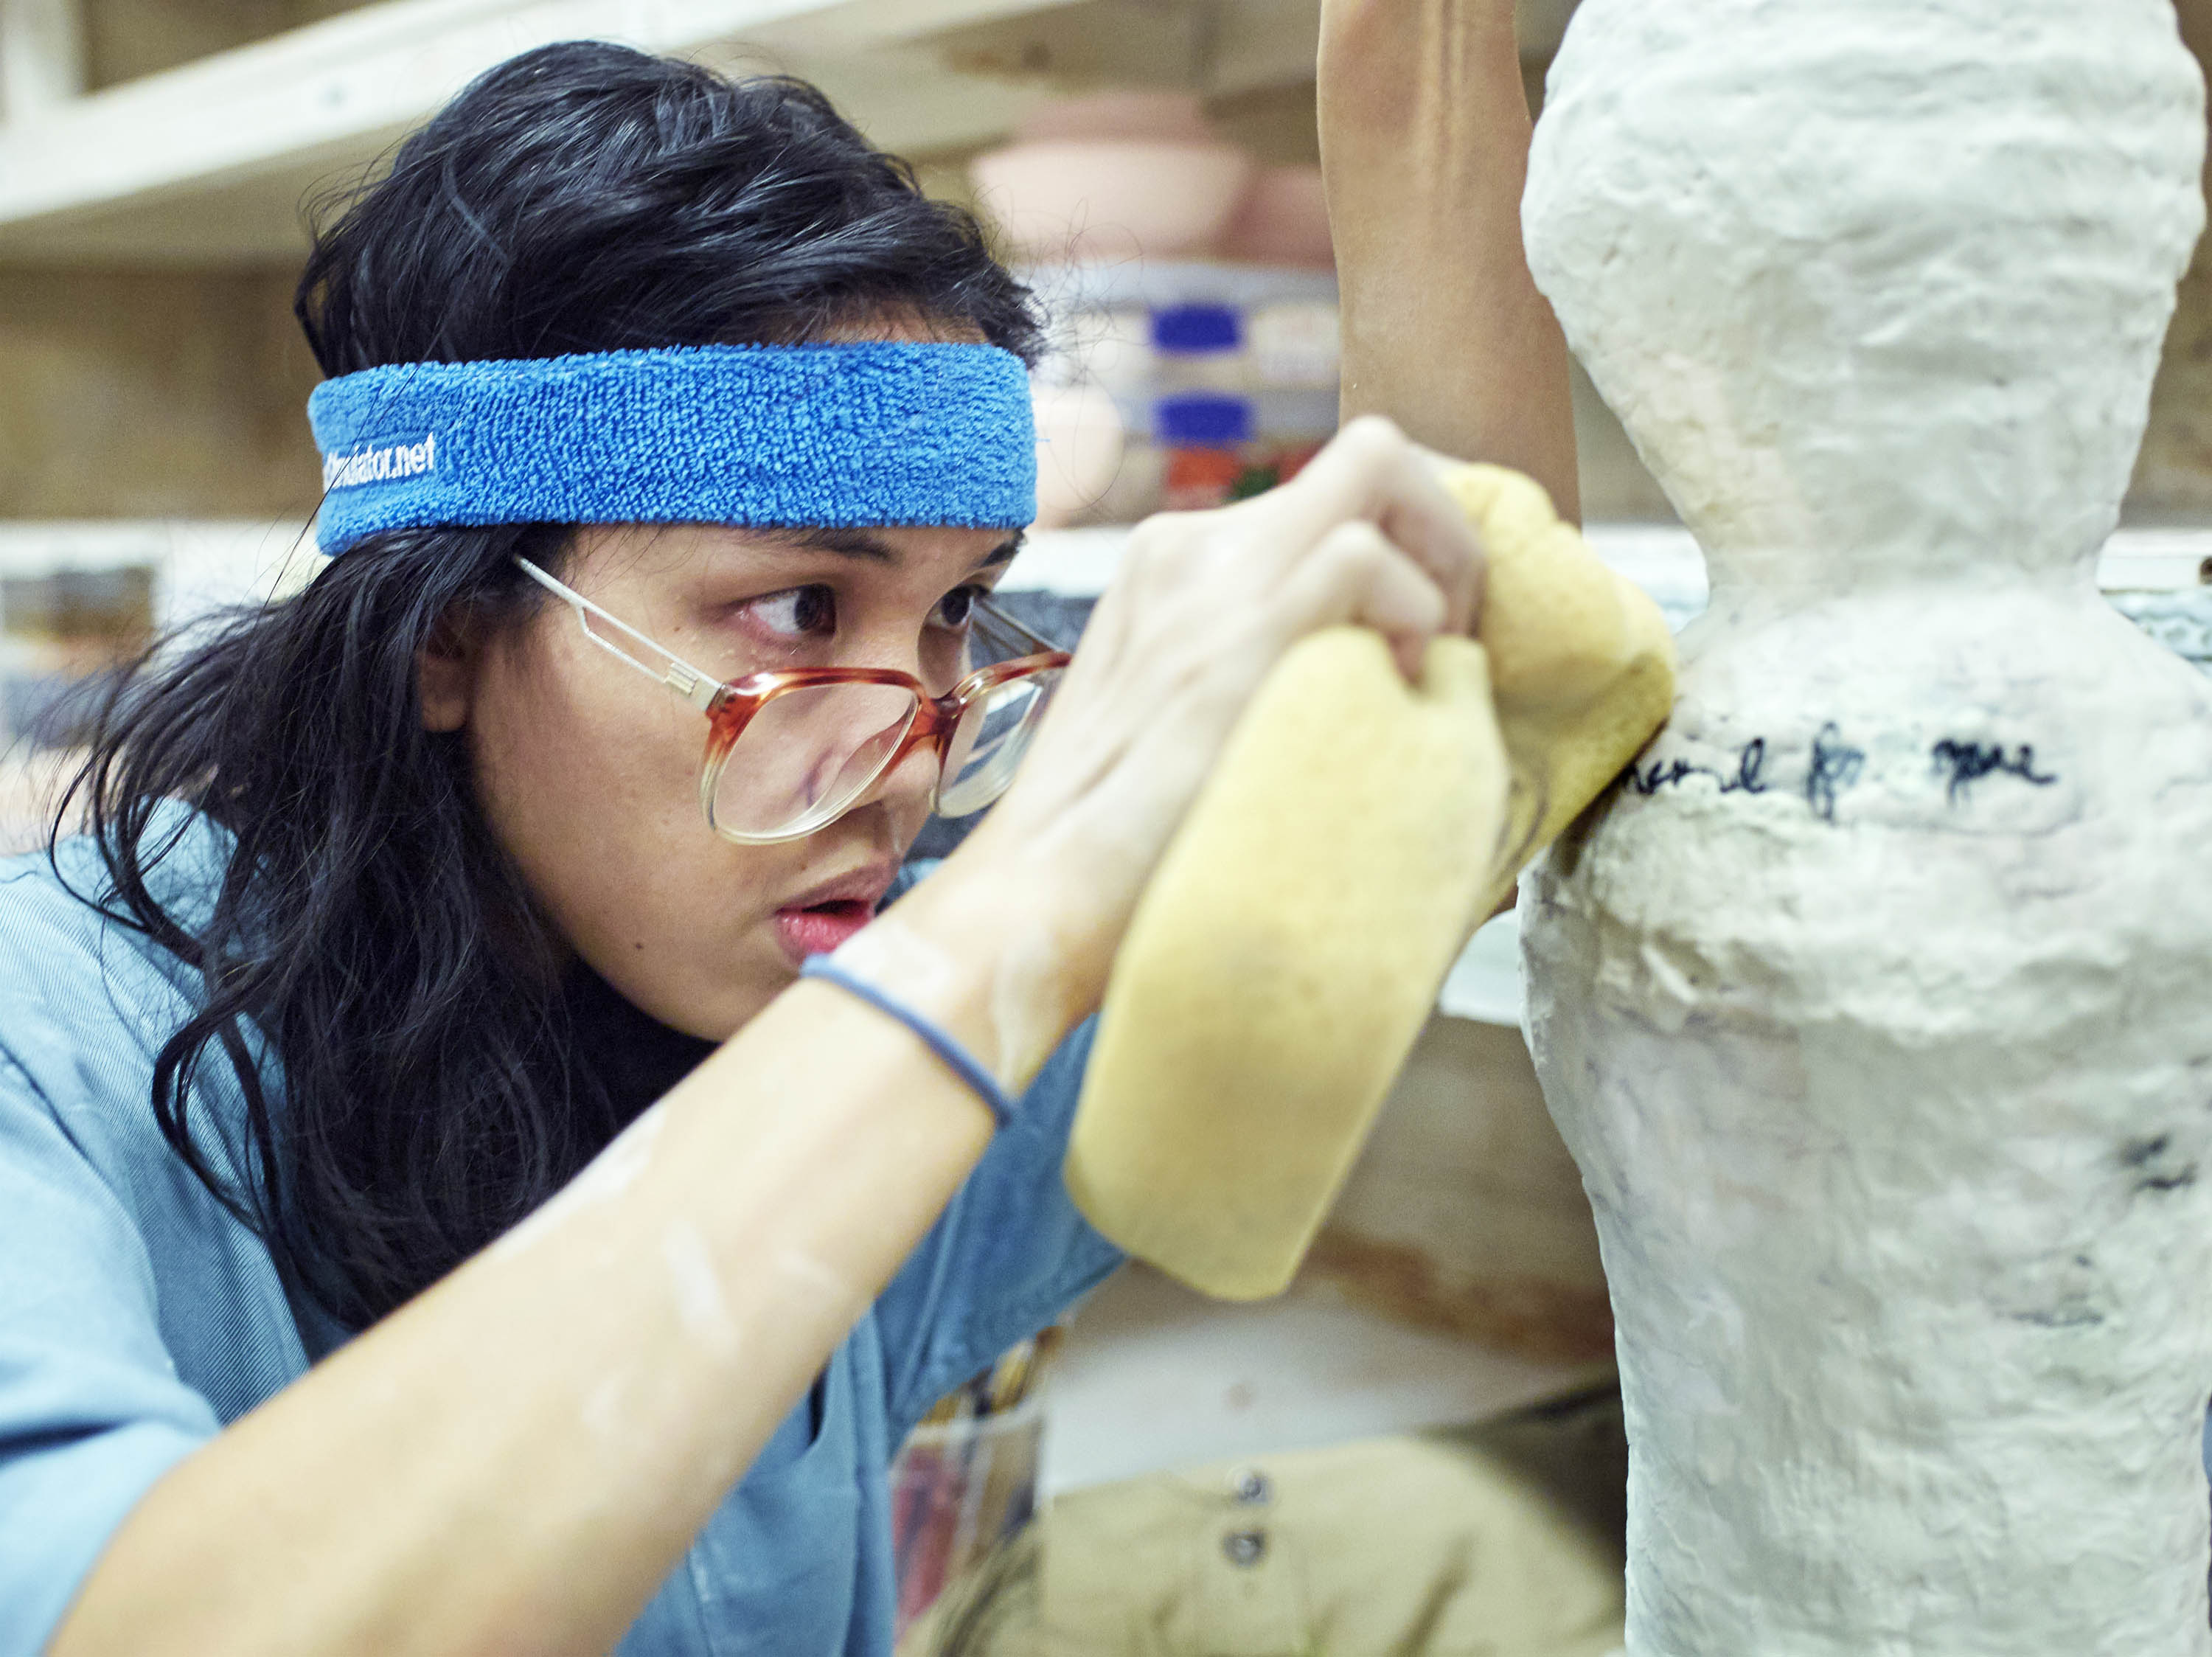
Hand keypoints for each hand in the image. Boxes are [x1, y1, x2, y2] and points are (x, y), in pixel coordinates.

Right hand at [948, 417, 1484, 1049]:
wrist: (1034, 906)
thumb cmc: (1116, 852)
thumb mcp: (1183, 725)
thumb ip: (1258, 671)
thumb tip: (1367, 676)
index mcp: (1175, 564)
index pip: (1333, 494)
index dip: (1412, 544)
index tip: (1428, 638)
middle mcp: (1192, 547)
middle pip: (1371, 454)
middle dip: (1448, 531)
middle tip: (1452, 640)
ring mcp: (1210, 577)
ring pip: (1381, 467)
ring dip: (1442, 569)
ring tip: (1422, 675)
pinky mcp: (1236, 633)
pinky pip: (1365, 556)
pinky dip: (1412, 615)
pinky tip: (1388, 695)